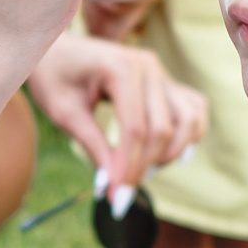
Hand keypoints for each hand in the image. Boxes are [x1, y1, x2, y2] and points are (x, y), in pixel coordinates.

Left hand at [28, 32, 206, 201]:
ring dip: (171, 153)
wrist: (56, 47)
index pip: (136, 129)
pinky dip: (191, 133)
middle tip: (120, 194)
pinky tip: (174, 155)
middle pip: (162, 129)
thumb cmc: (54, 75)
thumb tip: (110, 187)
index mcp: (121, 67)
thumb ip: (93, 146)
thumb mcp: (65, 112)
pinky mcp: (164, 81)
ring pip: (188, 119)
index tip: (115, 200)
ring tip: (143, 171)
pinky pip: (193, 108)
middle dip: (144, 167)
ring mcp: (160, 72)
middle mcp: (148, 66)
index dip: (128, 168)